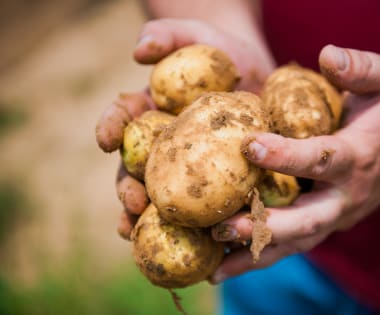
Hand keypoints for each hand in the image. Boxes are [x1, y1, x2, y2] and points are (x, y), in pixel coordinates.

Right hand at [96, 18, 275, 238]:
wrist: (258, 74)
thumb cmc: (222, 52)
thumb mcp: (197, 35)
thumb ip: (167, 35)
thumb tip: (139, 52)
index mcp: (151, 113)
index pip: (123, 120)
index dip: (110, 129)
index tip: (106, 140)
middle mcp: (163, 145)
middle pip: (137, 170)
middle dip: (129, 190)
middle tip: (132, 206)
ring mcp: (189, 166)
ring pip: (164, 196)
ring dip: (154, 220)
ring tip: (149, 239)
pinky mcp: (218, 180)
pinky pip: (205, 204)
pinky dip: (199, 223)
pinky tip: (202, 242)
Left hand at [210, 45, 379, 282]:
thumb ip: (360, 68)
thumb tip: (327, 54)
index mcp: (356, 158)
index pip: (321, 159)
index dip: (287, 156)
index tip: (250, 147)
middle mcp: (344, 197)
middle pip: (306, 220)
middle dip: (266, 225)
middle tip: (224, 227)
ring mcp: (333, 217)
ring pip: (294, 244)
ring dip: (254, 256)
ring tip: (214, 268)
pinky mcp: (322, 225)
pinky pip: (289, 245)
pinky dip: (258, 257)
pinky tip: (225, 265)